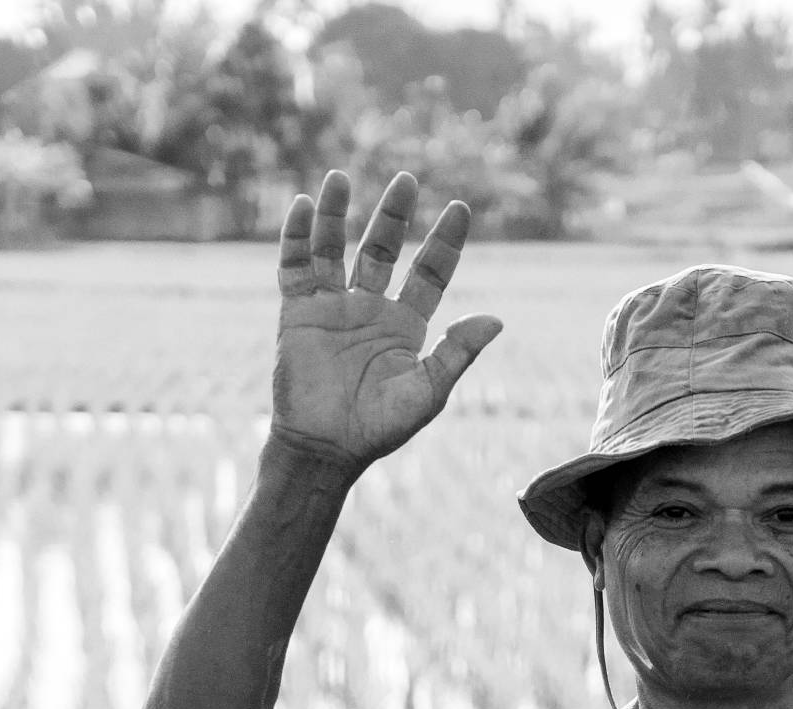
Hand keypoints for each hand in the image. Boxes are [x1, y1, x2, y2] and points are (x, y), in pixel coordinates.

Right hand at [272, 169, 502, 476]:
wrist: (325, 447)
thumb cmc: (379, 428)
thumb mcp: (426, 391)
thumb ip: (457, 353)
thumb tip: (496, 319)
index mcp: (406, 325)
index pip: (430, 272)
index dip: (445, 241)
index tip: (460, 207)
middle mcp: (370, 308)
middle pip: (383, 249)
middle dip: (393, 215)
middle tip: (406, 180)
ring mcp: (333, 307)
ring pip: (335, 248)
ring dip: (336, 214)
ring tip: (340, 178)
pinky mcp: (298, 312)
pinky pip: (296, 266)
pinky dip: (298, 236)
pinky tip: (306, 206)